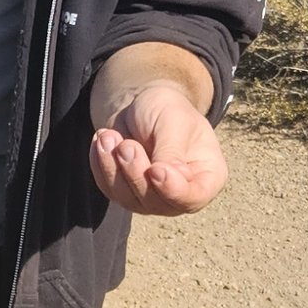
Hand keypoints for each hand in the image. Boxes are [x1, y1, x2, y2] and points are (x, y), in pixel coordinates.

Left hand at [89, 70, 228, 217]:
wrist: (141, 105)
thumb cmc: (167, 110)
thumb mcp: (174, 121)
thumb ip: (171, 150)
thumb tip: (164, 178)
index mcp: (207, 176)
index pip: (194, 197)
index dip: (173, 190)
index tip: (155, 169)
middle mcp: (182, 194)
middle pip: (157, 203)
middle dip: (136, 173)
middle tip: (126, 145)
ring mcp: (153, 198)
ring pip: (129, 199)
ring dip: (113, 168)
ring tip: (108, 136)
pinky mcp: (126, 193)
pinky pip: (109, 189)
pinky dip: (101, 165)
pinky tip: (103, 141)